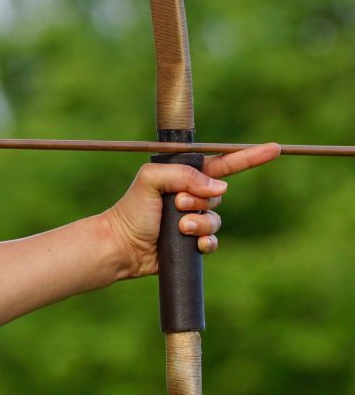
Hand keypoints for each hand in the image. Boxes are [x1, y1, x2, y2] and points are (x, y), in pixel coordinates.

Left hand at [102, 143, 281, 278]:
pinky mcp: (192, 243)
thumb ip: (183, 175)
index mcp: (183, 177)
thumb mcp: (150, 180)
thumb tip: (219, 189)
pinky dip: (206, 243)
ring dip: (199, 224)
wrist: (120, 245)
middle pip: (218, 195)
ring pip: (216, 220)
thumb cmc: (131, 210)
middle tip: (176, 204)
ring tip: (178, 227)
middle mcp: (191, 197)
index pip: (222, 164)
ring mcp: (192, 220)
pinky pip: (212, 242)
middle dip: (200, 200)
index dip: (248, 157)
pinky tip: (193, 244)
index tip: (275, 148)